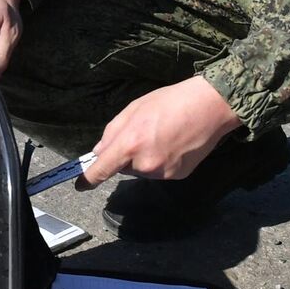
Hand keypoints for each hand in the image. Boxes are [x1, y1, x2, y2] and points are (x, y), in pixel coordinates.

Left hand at [80, 75, 243, 186]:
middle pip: (123, 167)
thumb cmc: (170, 102)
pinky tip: (173, 144)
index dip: (88, 180)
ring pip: (142, 170)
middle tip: (143, 132)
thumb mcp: (133, 109)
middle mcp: (145, 164)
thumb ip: (112, 133)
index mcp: (130, 144)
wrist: (209, 107)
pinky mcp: (177, 176)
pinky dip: (161, 161)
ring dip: (144, 158)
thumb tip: (99, 152)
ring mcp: (163, 173)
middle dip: (126, 154)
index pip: (102, 170)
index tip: (80, 186)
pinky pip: (159, 172)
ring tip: (162, 136)